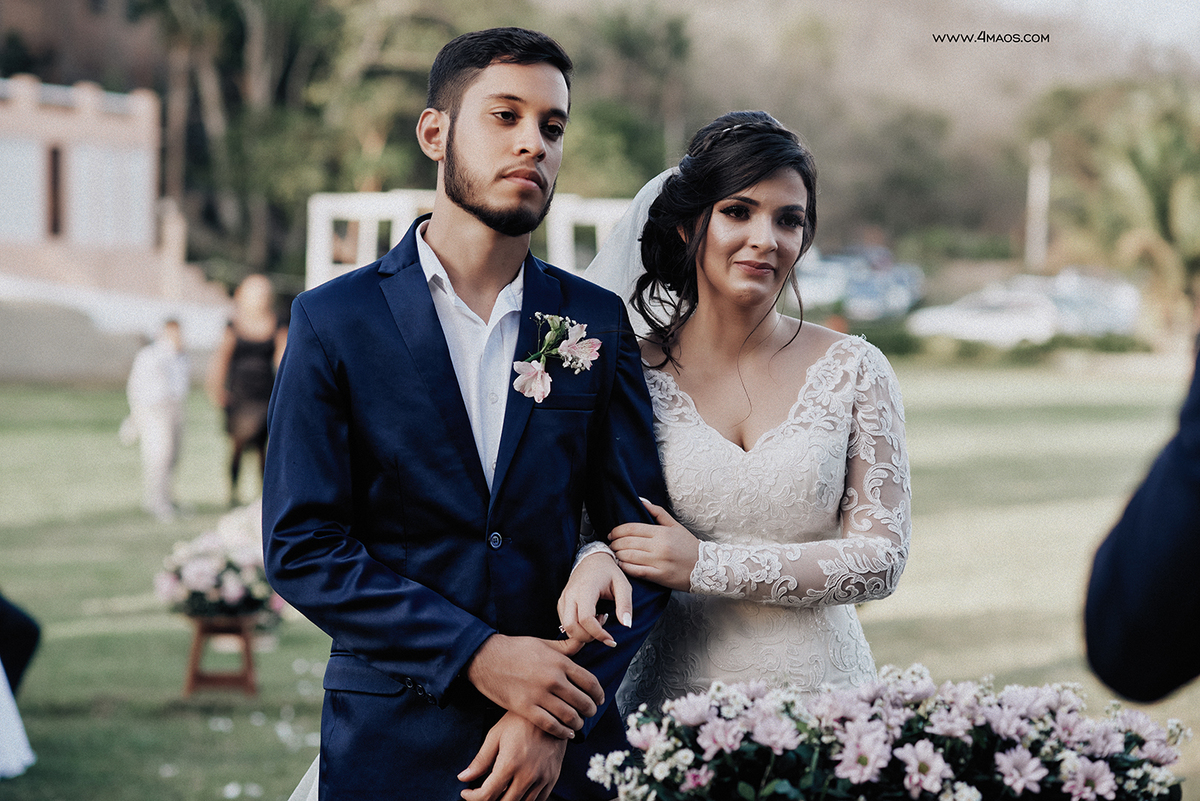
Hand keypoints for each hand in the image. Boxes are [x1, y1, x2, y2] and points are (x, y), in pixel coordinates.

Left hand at [458, 711, 567, 800]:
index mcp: (510, 763)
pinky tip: (515, 791)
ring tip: (498, 791)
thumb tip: (463, 778)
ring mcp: (542, 778)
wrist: (551, 712)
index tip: (467, 793)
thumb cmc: (521, 721)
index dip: (472, 798)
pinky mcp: (552, 778)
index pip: (487, 795)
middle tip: (481, 794)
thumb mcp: (496, 735)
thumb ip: (480, 760)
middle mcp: (528, 774)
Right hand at [465, 634, 602, 739]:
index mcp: (560, 662)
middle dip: (590, 710)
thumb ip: (567, 646)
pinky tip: (566, 732)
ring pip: (569, 716)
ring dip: (578, 723)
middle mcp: (552, 679)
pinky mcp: (525, 708)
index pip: (590, 682)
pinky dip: (562, 732)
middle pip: (582, 701)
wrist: (486, 658)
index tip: (599, 699)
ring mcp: (539, 695)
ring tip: (578, 723)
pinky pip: (550, 725)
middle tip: (590, 713)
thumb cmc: (516, 649)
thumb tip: (587, 640)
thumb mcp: (544, 642)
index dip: (598, 694)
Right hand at [558, 550, 631, 646]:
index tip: (611, 640)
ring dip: (582, 634)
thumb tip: (627, 625)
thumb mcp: (623, 585)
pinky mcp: (561, 603)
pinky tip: (590, 621)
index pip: (586, 618)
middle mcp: (571, 594)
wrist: (592, 559)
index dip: (598, 633)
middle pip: (571, 627)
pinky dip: (577, 629)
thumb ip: (625, 604)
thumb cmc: (608, 572)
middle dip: (588, 637)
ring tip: (598, 623)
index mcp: (586, 589)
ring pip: (566, 627)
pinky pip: (564, 623)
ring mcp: (564, 599)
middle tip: (603, 633)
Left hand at [609, 498, 698, 590]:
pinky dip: (625, 567)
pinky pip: (636, 571)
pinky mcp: (660, 576)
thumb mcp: (675, 525)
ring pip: (629, 556)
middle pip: (628, 542)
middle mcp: (659, 546)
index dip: (617, 530)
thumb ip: (657, 512)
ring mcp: (659, 562)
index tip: (611, 533)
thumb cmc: (689, 546)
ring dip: (617, 554)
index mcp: (662, 532)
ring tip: (614, 553)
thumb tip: (641, 501)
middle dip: (615, 543)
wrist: (706, 567)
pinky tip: (621, 565)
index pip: (632, 528)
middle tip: (611, 544)